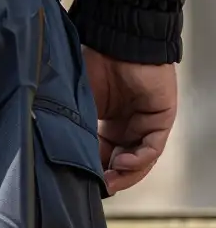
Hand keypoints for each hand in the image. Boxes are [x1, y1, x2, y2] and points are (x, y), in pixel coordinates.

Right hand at [85, 51, 177, 193]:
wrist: (114, 40)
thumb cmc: (93, 65)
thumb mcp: (78, 107)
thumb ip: (76, 133)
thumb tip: (65, 162)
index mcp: (108, 124)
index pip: (103, 156)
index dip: (94, 172)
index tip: (82, 183)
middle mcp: (128, 125)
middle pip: (124, 163)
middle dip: (112, 178)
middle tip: (97, 187)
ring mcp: (146, 122)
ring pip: (141, 160)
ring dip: (126, 174)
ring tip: (110, 179)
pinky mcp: (162, 116)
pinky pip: (153, 147)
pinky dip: (138, 159)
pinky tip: (122, 163)